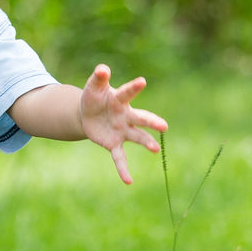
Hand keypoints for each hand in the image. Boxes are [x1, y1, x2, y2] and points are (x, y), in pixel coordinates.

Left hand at [80, 64, 166, 184]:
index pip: (127, 93)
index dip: (133, 87)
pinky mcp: (114, 144)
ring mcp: (122, 131)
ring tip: (155, 150)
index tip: (142, 81)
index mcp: (120, 100)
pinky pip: (120, 158)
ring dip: (146, 142)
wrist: (87, 114)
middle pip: (141, 118)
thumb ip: (98, 78)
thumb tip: (102, 68)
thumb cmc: (94, 97)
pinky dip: (123, 169)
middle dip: (151, 122)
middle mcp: (126, 116)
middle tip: (164, 126)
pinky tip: (128, 181)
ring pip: (137, 137)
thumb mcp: (93, 87)